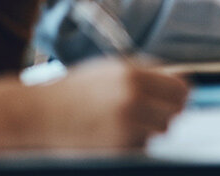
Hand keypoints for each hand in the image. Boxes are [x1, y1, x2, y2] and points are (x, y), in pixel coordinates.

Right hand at [38, 59, 188, 149]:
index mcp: (132, 76)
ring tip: (126, 122)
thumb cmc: (73, 91)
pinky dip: (134, 142)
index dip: (180, 94)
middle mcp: (132, 100)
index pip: (181, 88)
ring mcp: (125, 127)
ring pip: (161, 131)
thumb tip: (180, 77)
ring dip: (150, 128)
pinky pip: (142, 147)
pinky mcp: (118, 150)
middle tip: (151, 111)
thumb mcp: (110, 69)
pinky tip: (114, 134)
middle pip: (175, 112)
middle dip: (166, 112)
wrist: (38, 115)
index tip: (175, 97)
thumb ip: (146, 71)